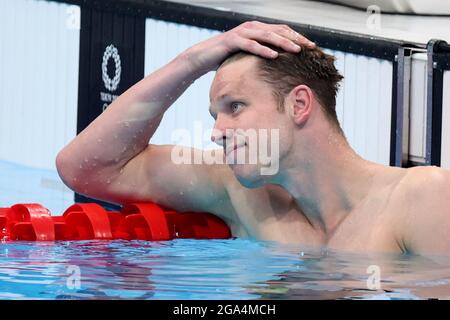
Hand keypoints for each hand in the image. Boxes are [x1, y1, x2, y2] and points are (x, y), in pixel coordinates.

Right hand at [183, 20, 314, 73]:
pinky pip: (250, 44)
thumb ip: (261, 55)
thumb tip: (279, 66)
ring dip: (283, 43)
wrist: (203, 57)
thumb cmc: (227, 57)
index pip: (282, 30)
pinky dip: (263, 49)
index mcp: (257, 29)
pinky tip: (274, 56)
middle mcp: (252, 27)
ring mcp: (242, 32)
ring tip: (297, 51)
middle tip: (310, 48)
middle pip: (278, 30)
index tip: (312, 47)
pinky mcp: (232, 40)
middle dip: (296, 38)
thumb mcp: (247, 56)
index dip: (297, 37)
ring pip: (267, 36)